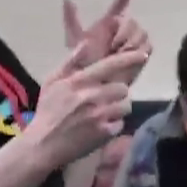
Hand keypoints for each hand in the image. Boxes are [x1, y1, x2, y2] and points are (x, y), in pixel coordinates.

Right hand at [30, 47, 146, 169]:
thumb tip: (86, 43)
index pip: (110, 65)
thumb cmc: (48, 110)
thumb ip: (70, 62)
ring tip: (103, 112)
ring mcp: (100, 115)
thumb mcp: (52, 82)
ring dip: (118, 107)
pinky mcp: (105, 132)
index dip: (129, 58)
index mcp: (79, 81)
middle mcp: (92, 96)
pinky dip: (113, 124)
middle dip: (117, 92)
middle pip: (123, 88)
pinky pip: (121, 122)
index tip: (143, 55)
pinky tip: (100, 126)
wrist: (44, 144)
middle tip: (105, 98)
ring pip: (125, 105)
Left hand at [64, 0, 148, 86]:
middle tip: (113, 46)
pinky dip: (138, 50)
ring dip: (130, 43)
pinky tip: (128, 57)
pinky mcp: (143, 51)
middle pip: (132, 21)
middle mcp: (123, 28)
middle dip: (124, 33)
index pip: (121, 1)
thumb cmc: (84, 62)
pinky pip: (147, 45)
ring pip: (141, 32)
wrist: (95, 82)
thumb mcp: (75, 40)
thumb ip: (72, 20)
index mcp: (108, 22)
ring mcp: (134, 40)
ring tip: (118, 55)